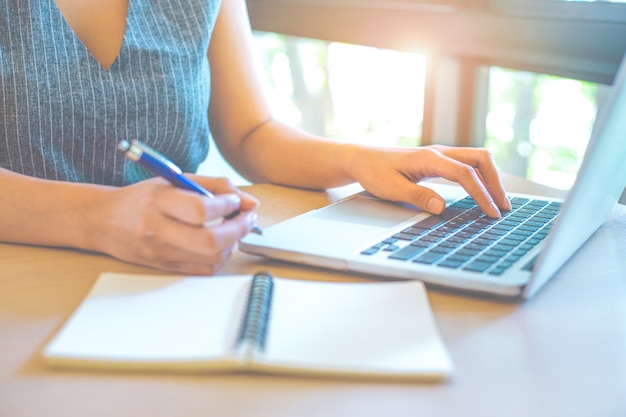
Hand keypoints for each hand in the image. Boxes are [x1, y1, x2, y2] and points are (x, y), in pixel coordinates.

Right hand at [91, 176, 258, 273]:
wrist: (103, 221)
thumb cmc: (142, 198)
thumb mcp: (174, 180)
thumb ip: (214, 186)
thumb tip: (249, 202)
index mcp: (158, 201)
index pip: (201, 209)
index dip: (228, 206)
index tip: (236, 200)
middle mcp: (157, 229)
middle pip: (210, 240)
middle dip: (238, 229)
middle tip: (247, 218)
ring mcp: (160, 253)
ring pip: (211, 258)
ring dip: (232, 243)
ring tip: (232, 228)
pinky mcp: (164, 267)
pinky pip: (203, 270)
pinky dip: (220, 257)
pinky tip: (219, 243)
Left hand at [347, 145, 511, 217]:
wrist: (362, 158)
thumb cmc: (374, 172)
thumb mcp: (391, 189)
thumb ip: (417, 197)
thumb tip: (442, 207)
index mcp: (429, 158)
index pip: (465, 174)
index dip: (481, 194)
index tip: (491, 213)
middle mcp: (439, 152)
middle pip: (481, 159)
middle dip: (496, 183)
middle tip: (503, 207)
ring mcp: (440, 154)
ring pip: (477, 158)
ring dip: (491, 178)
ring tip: (499, 202)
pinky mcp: (439, 160)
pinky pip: (468, 163)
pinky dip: (481, 176)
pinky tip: (484, 192)